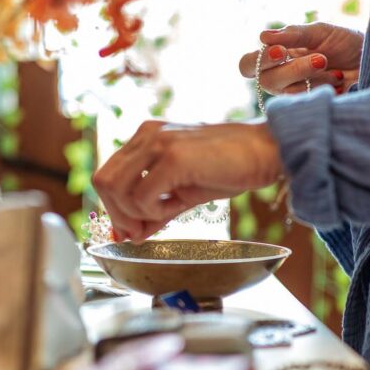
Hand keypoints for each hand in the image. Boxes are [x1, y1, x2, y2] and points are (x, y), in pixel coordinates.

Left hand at [93, 120, 282, 242]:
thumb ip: (156, 209)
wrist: (266, 151)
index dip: (114, 208)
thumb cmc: (232, 168)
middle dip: (117, 215)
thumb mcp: (185, 191)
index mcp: (147, 136)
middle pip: (103, 181)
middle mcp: (147, 134)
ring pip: (115, 188)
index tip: (132, 230)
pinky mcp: (173, 157)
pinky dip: (152, 212)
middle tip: (140, 232)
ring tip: (160, 217)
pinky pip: (142, 196)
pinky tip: (174, 207)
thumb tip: (132, 234)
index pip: (108, 175)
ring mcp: (158, 142)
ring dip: (133, 214)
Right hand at [238, 22, 363, 95]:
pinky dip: (324, 90)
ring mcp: (294, 94)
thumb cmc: (344, 41)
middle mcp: (280, 77)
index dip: (259, 61)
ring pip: (288, 93)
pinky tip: (339, 82)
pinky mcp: (310, 106)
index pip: (247, 65)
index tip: (281, 52)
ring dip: (313, 79)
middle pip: (267, 81)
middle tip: (321, 59)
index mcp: (276, 57)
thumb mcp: (320, 32)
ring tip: (335, 71)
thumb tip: (262, 36)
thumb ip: (293, 34)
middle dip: (295, 70)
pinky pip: (306, 103)